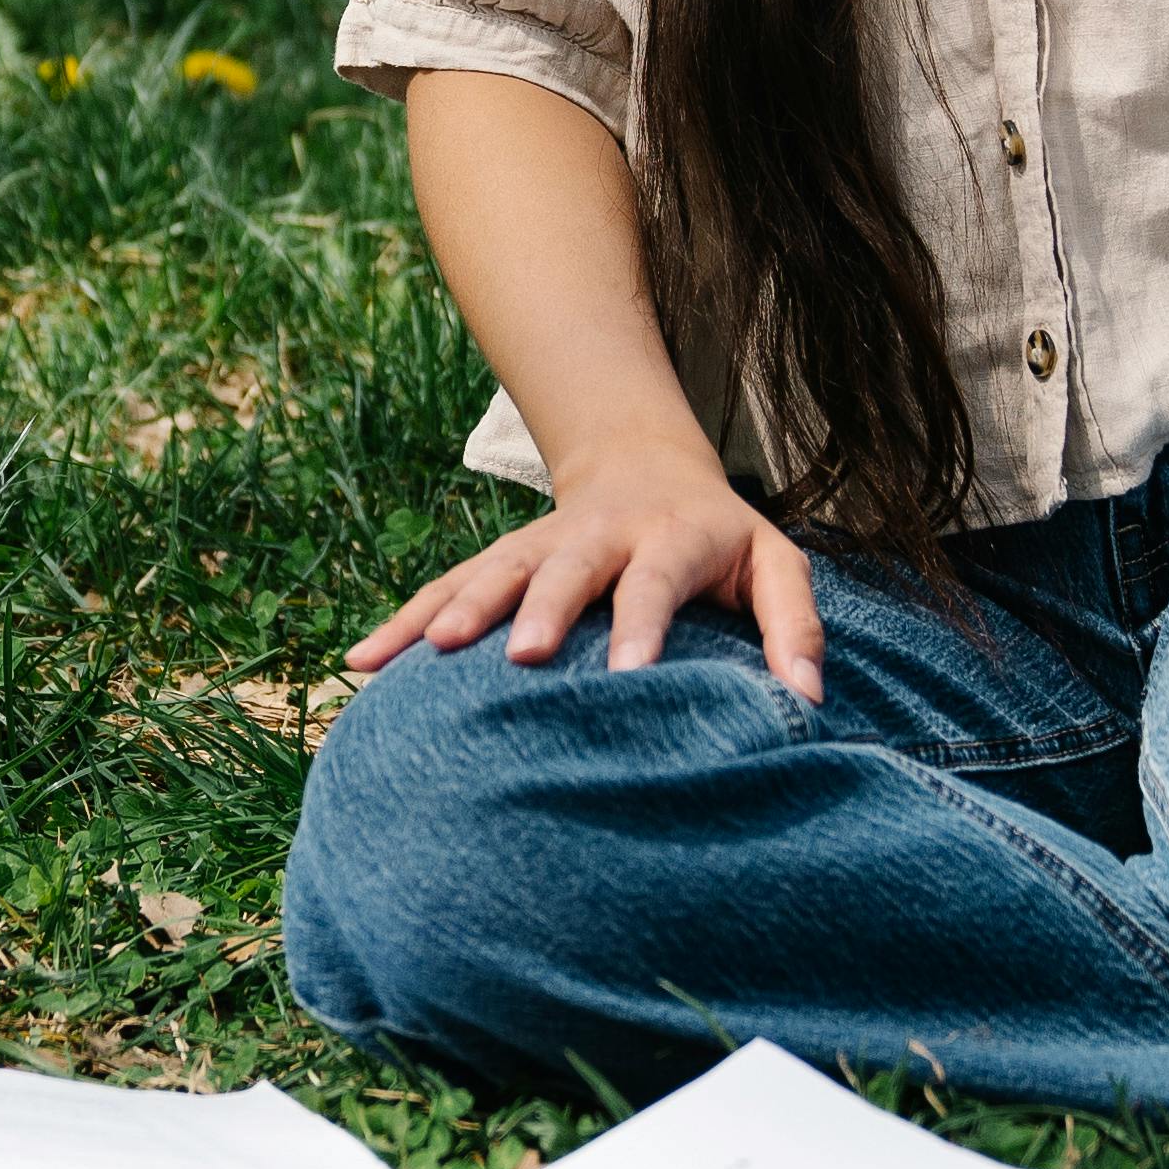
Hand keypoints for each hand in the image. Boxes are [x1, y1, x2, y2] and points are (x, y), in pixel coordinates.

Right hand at [344, 436, 824, 696]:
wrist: (647, 466)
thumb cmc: (722, 540)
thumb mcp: (776, 566)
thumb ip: (795, 627)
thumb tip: (806, 702)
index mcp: (675, 536)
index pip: (657, 580)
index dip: (642, 623)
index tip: (630, 676)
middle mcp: (602, 533)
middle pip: (567, 567)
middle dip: (541, 608)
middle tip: (521, 655)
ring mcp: (543, 543)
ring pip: (494, 569)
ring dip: (461, 606)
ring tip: (429, 651)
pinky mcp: (500, 559)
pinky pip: (445, 586)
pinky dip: (403, 621)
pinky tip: (362, 664)